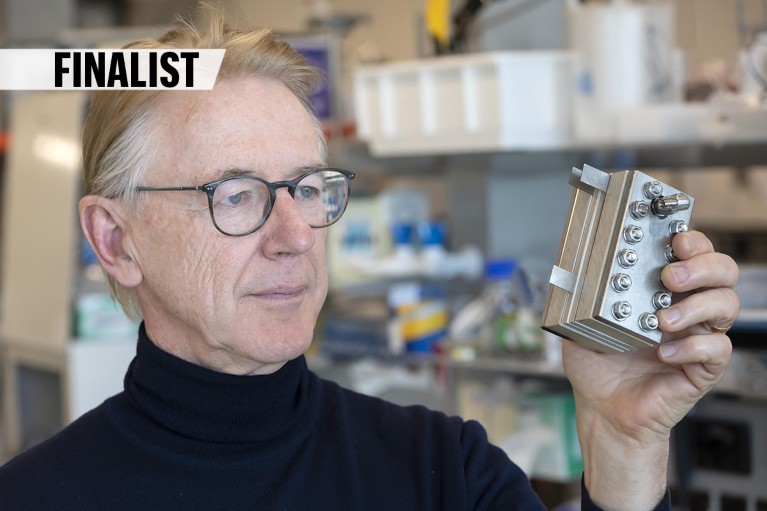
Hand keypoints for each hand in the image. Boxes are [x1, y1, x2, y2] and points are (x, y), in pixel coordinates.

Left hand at [562, 230, 738, 509]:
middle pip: (722, 272)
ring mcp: (696, 337)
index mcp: (660, 291)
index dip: (693, 242)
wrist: (602, 411)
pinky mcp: (702, 368)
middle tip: (670, 276)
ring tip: (662, 319)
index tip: (676, 240)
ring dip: (696, 306)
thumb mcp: (578, 324)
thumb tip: (568, 273)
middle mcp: (685, 308)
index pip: (693, 254)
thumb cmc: (597, 367)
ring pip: (727, 305)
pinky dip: (691, 347)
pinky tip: (663, 352)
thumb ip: (578, 298)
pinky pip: (717, 349)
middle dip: (702, 266)